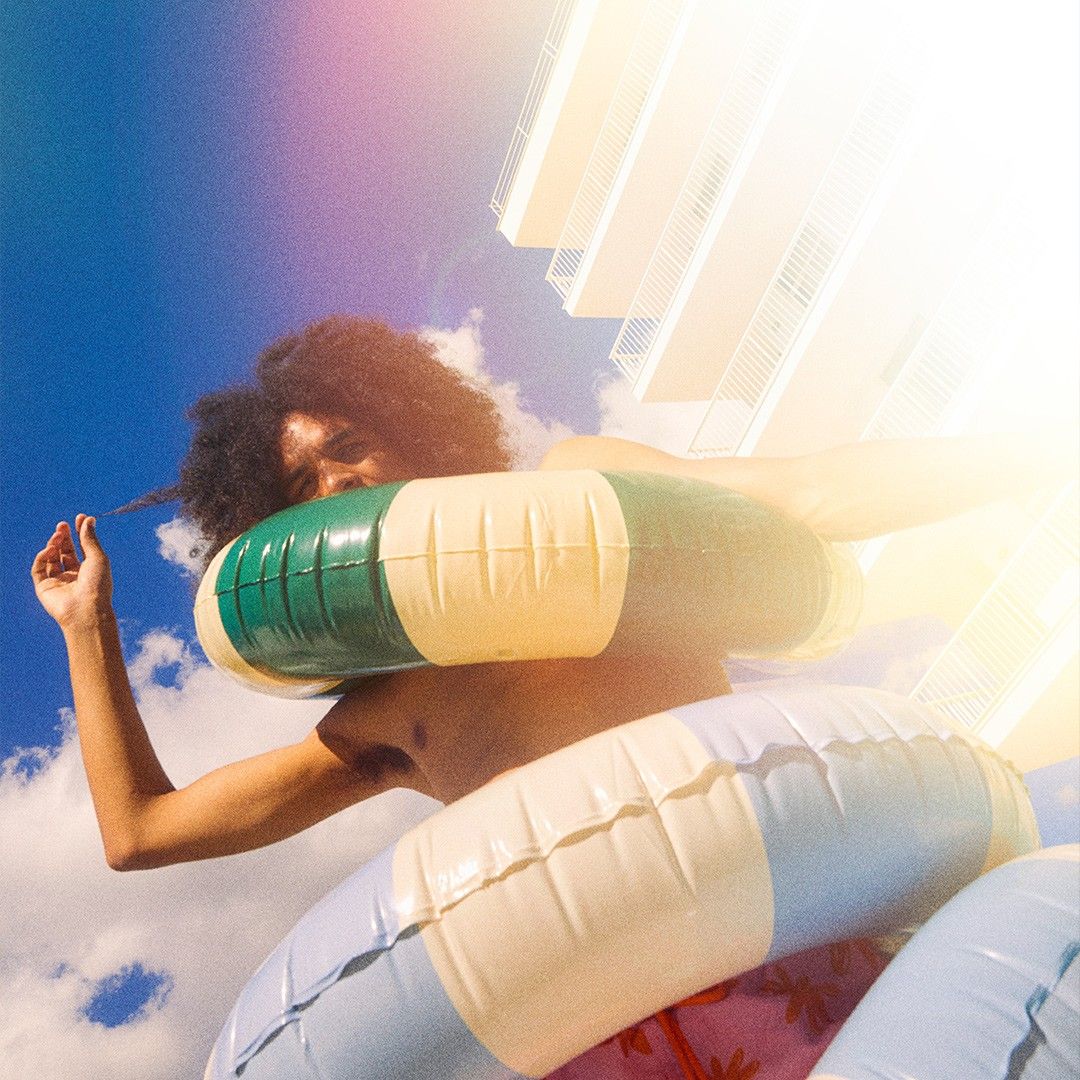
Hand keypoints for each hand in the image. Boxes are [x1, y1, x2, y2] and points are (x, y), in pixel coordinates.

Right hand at [32, 515, 113, 629]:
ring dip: (53, 545)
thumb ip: (89, 538)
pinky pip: (39, 568)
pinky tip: (50, 549)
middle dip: (63, 537)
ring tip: (58, 535)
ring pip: (51, 558)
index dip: (79, 532)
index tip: (80, 517)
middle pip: (64, 551)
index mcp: (88, 570)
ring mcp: (58, 581)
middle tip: (63, 524)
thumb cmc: (98, 585)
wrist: (86, 609)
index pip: (81, 548)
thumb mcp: (97, 557)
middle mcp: (73, 576)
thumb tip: (89, 519)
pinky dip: (42, 556)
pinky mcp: (44, 587)